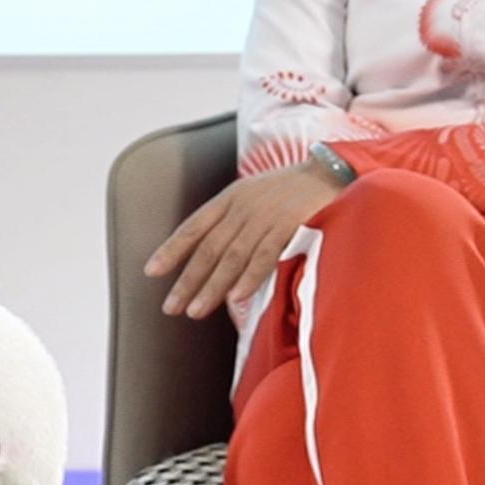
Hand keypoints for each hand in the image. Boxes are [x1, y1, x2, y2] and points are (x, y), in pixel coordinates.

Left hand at [145, 164, 343, 318]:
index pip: (193, 226)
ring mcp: (265, 216)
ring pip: (232, 257)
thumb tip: (215, 257)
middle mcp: (242, 207)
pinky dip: (249, 278)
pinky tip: (235, 299)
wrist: (333, 173)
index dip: (171, 249)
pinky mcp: (289, 225)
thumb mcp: (256, 196)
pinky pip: (264, 256)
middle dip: (187, 280)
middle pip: (208, 248)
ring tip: (194, 311)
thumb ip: (235, 221)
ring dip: (211, 287)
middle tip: (170, 307)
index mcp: (231, 198)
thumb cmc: (294, 191)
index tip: (151, 272)